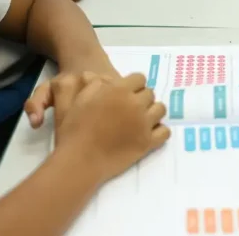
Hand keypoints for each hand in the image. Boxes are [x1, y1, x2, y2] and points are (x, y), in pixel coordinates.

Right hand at [24, 72, 169, 181]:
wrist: (79, 160)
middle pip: (150, 93)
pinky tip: (148, 133)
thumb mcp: (78, 98)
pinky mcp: (148, 143)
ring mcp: (144, 124)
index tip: (126, 93)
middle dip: (141, 98)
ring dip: (152, 112)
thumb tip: (107, 80)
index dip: (133, 84)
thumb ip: (94, 84)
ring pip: (160, 110)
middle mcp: (135, 104)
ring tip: (141, 120)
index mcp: (118, 90)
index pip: (140, 78)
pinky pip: (165, 131)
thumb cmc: (74, 129)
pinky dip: (159, 131)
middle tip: (131, 108)